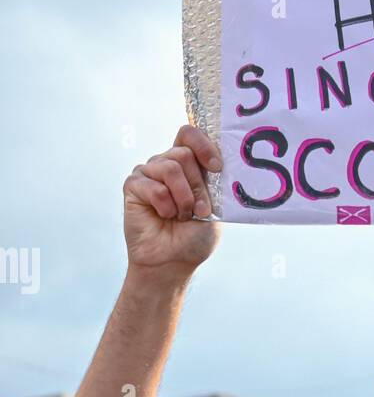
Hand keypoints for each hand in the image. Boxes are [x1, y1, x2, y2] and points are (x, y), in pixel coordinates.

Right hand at [123, 124, 222, 276]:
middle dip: (197, 185)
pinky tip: (164, 216)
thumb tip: (217, 162)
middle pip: (184, 154)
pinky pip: (153, 186)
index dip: (203, 145)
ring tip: (181, 216)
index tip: (216, 167)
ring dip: (183, 198)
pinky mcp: (133, 186)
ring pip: (170, 168)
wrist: (173, 261)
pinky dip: (165, 205)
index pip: (189, 135)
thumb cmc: (194, 238)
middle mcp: (167, 164)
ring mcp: (149, 173)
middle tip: (198, 209)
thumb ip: (213, 183)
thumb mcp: (214, 209)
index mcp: (188, 165)